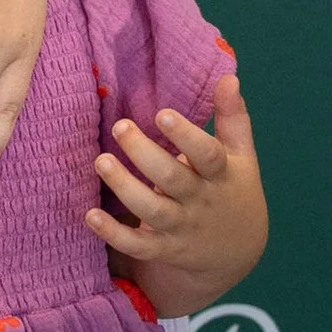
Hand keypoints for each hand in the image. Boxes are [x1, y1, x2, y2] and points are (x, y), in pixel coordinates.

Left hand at [85, 76, 266, 314]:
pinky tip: (89, 215)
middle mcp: (200, 201)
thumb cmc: (233, 190)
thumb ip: (233, 117)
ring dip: (124, 187)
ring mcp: (181, 227)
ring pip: (152, 211)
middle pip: (173, 179)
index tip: (162, 114)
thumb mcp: (241, 155)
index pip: (207, 155)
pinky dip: (113, 234)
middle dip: (145, 155)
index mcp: (221, 174)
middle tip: (119, 127)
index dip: (186, 136)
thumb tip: (228, 78)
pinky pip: (137, 245)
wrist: (239, 253)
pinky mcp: (163, 249)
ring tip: (100, 162)